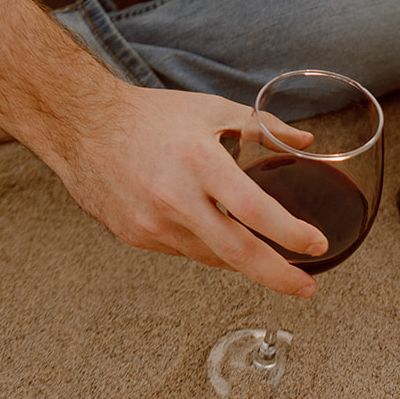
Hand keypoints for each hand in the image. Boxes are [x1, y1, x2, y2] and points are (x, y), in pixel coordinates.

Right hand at [48, 84, 328, 298]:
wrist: (83, 126)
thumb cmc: (151, 115)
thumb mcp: (213, 110)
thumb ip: (263, 127)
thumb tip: (305, 142)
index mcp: (200, 162)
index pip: (255, 210)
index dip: (290, 234)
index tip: (316, 245)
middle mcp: (175, 199)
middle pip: (237, 253)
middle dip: (279, 277)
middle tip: (306, 288)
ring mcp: (153, 223)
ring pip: (212, 257)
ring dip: (243, 260)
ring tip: (268, 255)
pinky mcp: (137, 237)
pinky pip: (186, 252)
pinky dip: (209, 247)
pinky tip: (219, 235)